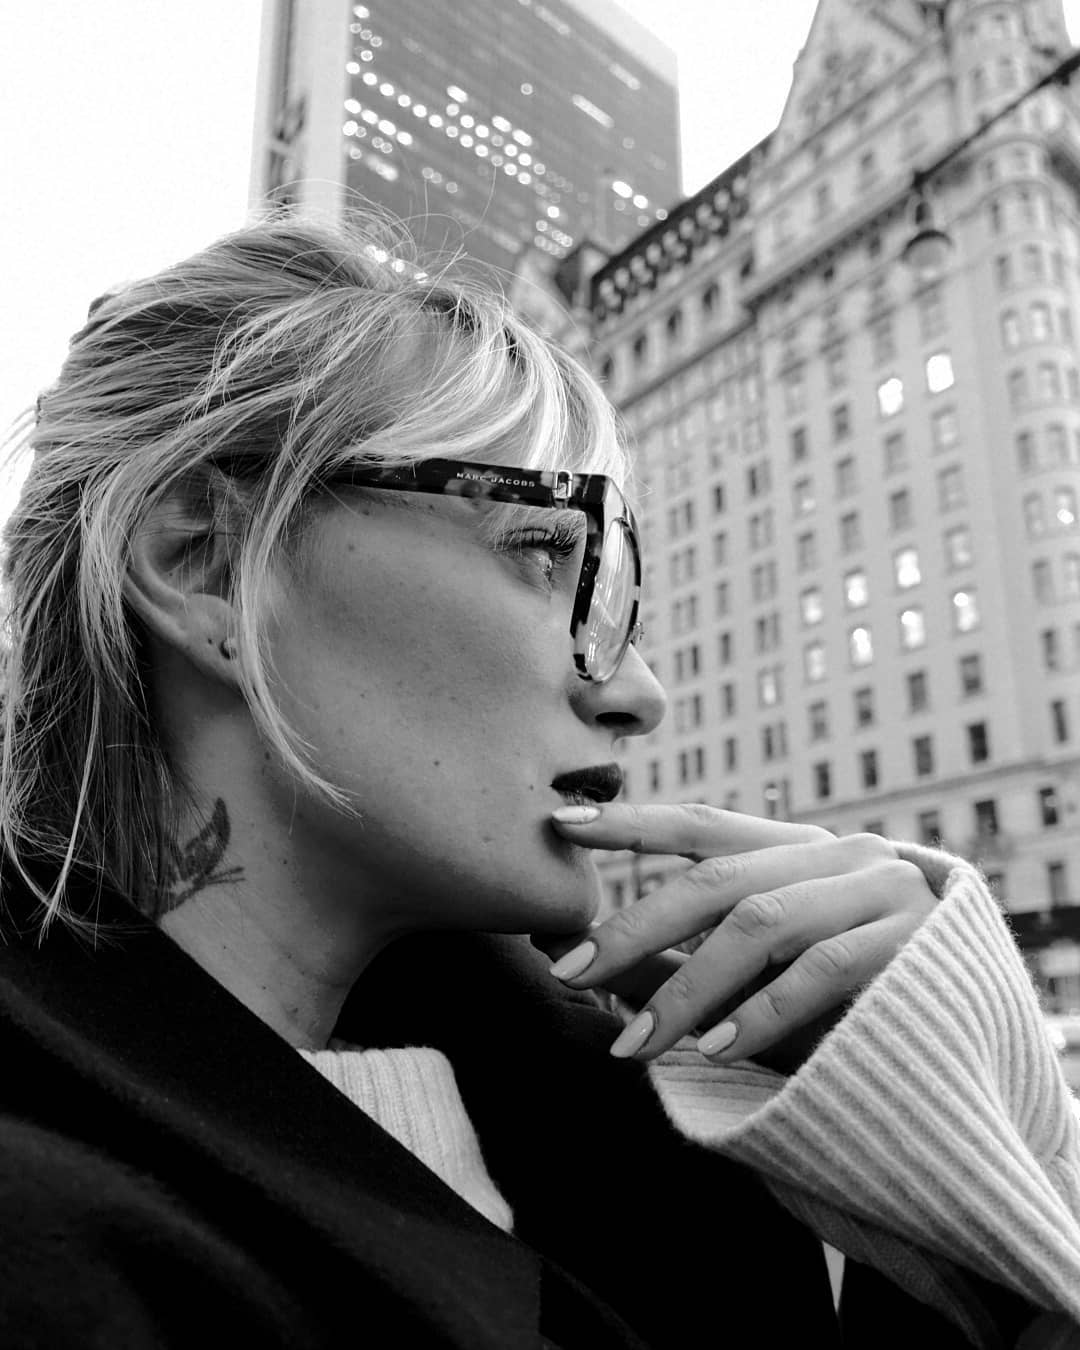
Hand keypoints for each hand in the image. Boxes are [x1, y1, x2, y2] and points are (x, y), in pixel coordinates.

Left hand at [535, 804, 937, 1067]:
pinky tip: (717, 1048)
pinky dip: (763, 1011)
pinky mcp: (912, 942)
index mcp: (798, 850)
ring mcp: (879, 891)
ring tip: (636, 1043)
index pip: (703, 825)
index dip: (631, 822)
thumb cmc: (853, 993)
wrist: (976, 1020)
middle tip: (572, 971)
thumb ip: (686, 958)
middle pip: (715, 881)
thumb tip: (587, 960)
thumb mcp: (765, 972)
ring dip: (688, 988)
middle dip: (635, 927)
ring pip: (761, 924)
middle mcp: (838, 855)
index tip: (560, 823)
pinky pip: (822, 970)